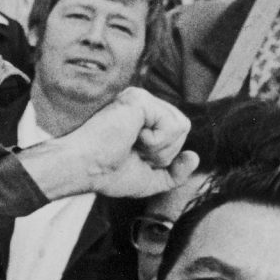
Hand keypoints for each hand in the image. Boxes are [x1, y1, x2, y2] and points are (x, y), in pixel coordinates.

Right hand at [20, 88, 197, 201]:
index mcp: (144, 119)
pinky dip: (155, 141)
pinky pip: (172, 124)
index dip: (163, 155)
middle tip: (133, 152)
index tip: (133, 157)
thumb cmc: (107, 173)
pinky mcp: (140, 99)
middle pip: (183, 129)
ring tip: (132, 145)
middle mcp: (143, 105)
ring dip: (159, 147)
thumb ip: (175, 173)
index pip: (177, 133)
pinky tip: (131, 138)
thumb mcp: (149, 179)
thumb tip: (195, 156)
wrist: (84, 168)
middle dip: (163, 152)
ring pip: (180, 126)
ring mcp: (141, 99)